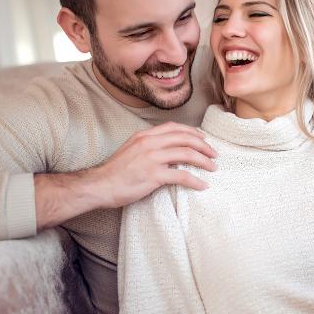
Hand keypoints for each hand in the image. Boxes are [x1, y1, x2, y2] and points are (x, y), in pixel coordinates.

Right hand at [93, 122, 216, 208]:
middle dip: (204, 146)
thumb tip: (169, 150)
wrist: (100, 185)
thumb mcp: (132, 149)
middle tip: (214, 154)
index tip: (203, 139)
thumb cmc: (116, 172)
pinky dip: (195, 180)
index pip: (174, 127)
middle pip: (185, 138)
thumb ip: (149, 146)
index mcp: (145, 135)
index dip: (193, 132)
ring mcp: (152, 158)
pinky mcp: (154, 175)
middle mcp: (150, 143)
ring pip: (187, 154)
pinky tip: (202, 185)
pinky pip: (181, 175)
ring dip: (204, 161)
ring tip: (213, 168)